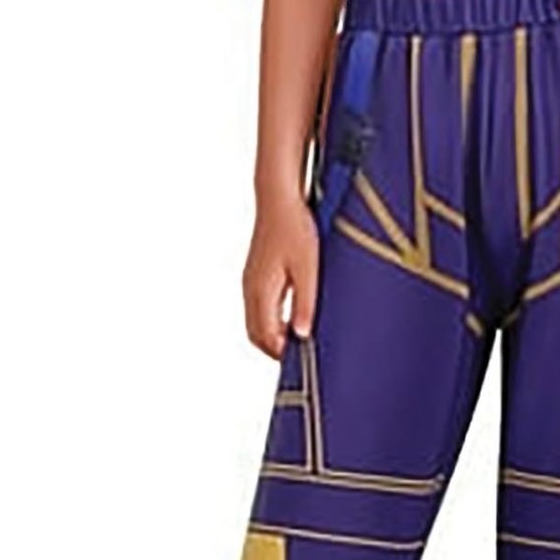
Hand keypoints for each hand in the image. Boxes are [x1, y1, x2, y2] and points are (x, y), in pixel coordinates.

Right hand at [242, 189, 318, 357]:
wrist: (278, 198)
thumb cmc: (294, 228)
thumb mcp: (308, 268)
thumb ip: (305, 303)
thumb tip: (303, 335)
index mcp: (261, 292)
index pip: (267, 338)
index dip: (284, 353)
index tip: (305, 361)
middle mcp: (251, 290)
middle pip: (257, 335)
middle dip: (277, 349)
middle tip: (303, 355)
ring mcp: (251, 282)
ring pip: (257, 323)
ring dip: (274, 335)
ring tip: (300, 338)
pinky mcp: (256, 275)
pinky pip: (259, 308)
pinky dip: (272, 321)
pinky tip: (292, 317)